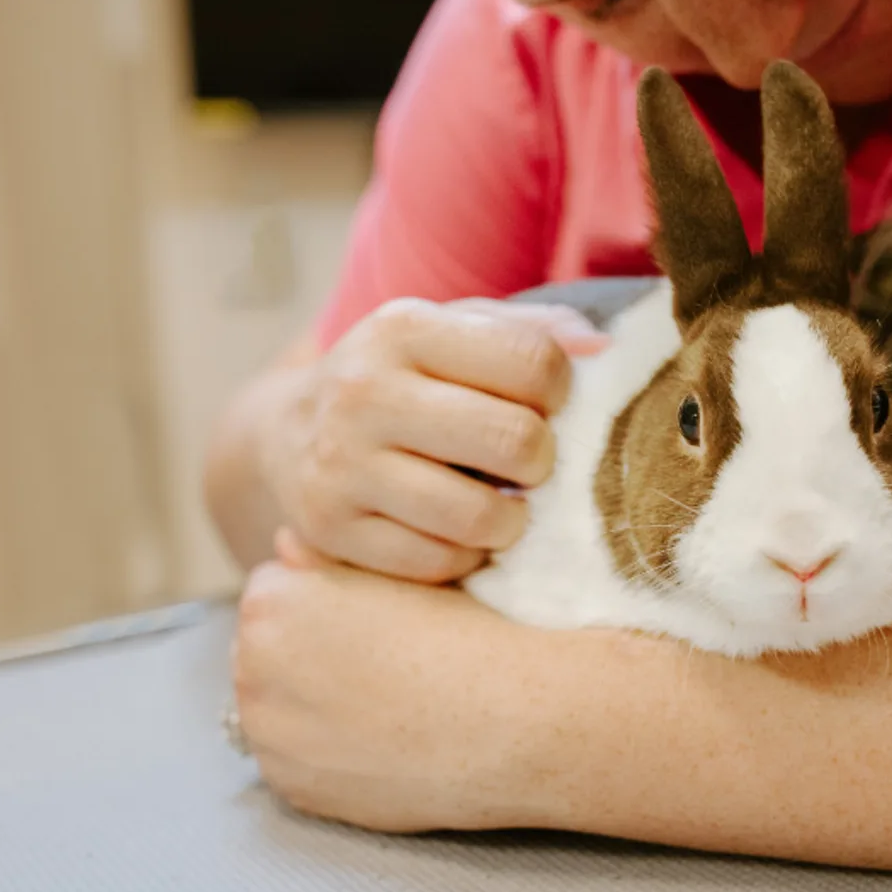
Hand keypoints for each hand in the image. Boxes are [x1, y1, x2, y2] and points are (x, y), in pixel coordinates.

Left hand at [231, 552, 571, 833]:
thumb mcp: (398, 571)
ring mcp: (269, 737)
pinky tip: (381, 741)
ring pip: (276, 708)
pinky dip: (326, 754)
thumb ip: (326, 554)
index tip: (371, 616)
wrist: (512, 721)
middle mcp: (252, 670)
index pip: (275, 589)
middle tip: (377, 661)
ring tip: (381, 702)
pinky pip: (295, 762)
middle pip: (265, 649)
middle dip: (304, 652)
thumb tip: (284, 545)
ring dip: (308, 705)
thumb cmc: (464, 632)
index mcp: (271, 603)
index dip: (325, 599)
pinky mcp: (293, 788)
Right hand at [257, 297, 607, 583]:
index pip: (534, 363)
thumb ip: (533, 331)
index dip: (560, 392)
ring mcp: (341, 467)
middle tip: (527, 464)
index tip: (543, 405)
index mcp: (403, 327)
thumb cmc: (405, 378)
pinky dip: (463, 554)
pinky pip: (438, 563)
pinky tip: (454, 530)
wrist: (287, 432)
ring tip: (501, 503)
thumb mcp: (455, 332)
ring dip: (510, 519)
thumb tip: (604, 349)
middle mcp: (363, 393)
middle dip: (541, 460)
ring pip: (479, 516)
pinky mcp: (331, 531)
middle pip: (514, 440)